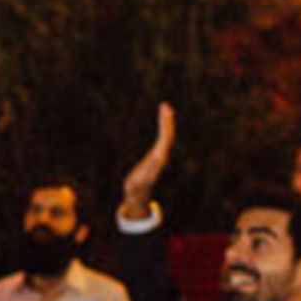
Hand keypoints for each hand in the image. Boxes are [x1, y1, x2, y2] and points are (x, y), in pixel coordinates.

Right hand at [120, 102, 174, 219]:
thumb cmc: (135, 188)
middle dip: (167, 121)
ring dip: (166, 120)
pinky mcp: (159, 151)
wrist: (139, 192)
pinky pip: (164, 135)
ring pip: (167, 134)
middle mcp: (162, 155)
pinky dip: (163, 125)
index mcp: (158, 160)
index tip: (164, 116)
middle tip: (165, 106)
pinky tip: (163, 115)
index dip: (165, 129)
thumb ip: (136, 186)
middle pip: (168, 135)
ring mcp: (162, 153)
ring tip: (165, 107)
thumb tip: (133, 194)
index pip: (165, 141)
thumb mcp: (135, 185)